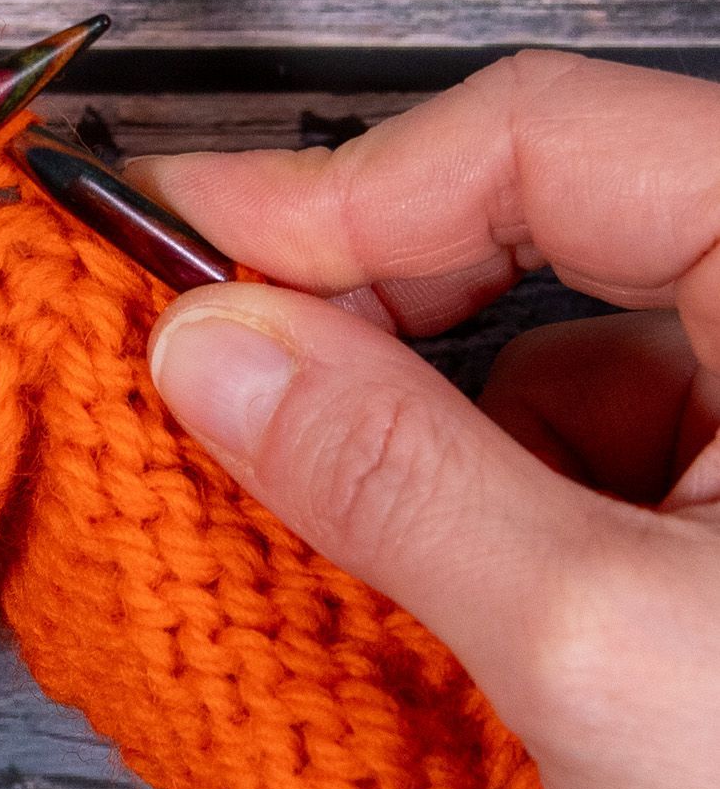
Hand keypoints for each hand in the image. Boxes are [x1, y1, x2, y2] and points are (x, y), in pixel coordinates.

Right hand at [136, 50, 719, 788]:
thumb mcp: (601, 646)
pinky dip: (495, 485)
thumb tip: (213, 350)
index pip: (536, 141)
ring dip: (428, 416)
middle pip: (541, 217)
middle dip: (371, 299)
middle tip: (224, 355)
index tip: (186, 238)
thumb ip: (391, 474)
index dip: (336, 188)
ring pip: (555, 341)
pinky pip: (592, 438)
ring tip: (334, 507)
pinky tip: (455, 574)